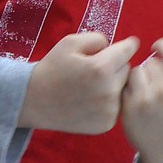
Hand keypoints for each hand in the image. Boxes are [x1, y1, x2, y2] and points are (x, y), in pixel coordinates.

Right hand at [19, 33, 138, 133]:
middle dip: (115, 66)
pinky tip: (89, 100)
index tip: (129, 44)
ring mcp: (109, 110)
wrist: (34, 101)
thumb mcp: (69, 43)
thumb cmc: (52, 69)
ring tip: (90, 86)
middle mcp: (109, 91)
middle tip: (95, 69)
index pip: (128, 50)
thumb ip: (97, 38)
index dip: (127, 45)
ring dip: (113, 85)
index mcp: (101, 68)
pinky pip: (116, 106)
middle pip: (126, 70)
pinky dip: (108, 102)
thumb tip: (114, 46)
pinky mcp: (106, 124)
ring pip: (122, 89)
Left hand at [120, 38, 162, 162]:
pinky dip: (130, 90)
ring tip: (148, 92)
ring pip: (136, 71)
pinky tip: (139, 102)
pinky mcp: (129, 109)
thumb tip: (161, 48)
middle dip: (154, 71)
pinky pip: (125, 85)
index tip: (157, 46)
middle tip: (159, 87)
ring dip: (140, 77)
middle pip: (152, 63)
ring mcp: (147, 101)